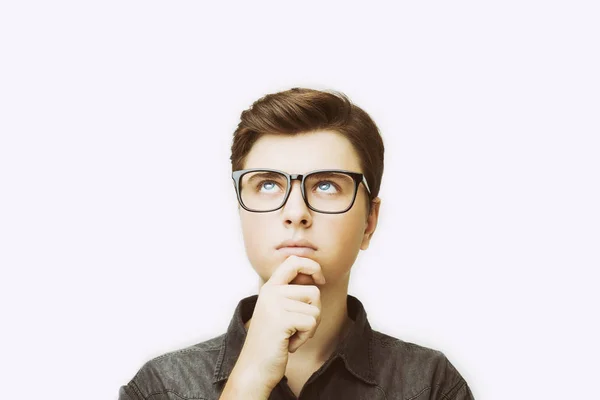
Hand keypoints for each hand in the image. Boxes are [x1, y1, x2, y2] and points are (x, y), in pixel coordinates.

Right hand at [227, 255, 325, 394]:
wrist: (254, 368)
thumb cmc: (271, 342)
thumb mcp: (278, 311)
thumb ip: (292, 294)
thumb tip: (316, 280)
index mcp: (270, 287)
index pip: (294, 261)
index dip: (313, 266)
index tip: (320, 280)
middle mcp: (271, 292)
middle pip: (314, 291)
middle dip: (314, 312)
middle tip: (297, 327)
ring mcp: (275, 304)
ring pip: (315, 309)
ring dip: (309, 328)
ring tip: (290, 336)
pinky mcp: (282, 319)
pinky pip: (311, 322)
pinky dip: (305, 337)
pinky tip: (289, 344)